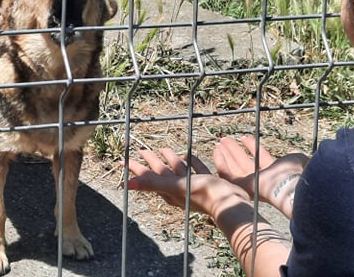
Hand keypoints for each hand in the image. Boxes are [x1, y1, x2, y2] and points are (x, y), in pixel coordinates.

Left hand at [126, 148, 250, 217]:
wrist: (230, 204)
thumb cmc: (203, 195)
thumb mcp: (174, 186)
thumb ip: (151, 184)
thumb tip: (126, 185)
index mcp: (169, 190)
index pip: (148, 177)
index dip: (136, 168)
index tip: (123, 160)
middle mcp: (178, 189)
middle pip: (160, 172)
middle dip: (150, 161)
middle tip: (141, 150)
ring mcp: (192, 186)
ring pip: (177, 170)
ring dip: (170, 160)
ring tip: (163, 149)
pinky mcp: (206, 182)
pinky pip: (194, 169)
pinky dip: (190, 161)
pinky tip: (189, 155)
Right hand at [212, 136, 307, 218]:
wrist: (288, 183)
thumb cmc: (294, 171)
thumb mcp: (295, 158)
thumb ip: (294, 155)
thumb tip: (296, 152)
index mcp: (273, 172)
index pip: (260, 158)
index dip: (252, 147)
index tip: (244, 137)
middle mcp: (260, 179)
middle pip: (244, 162)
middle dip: (235, 150)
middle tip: (226, 139)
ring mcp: (250, 183)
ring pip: (234, 167)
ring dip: (227, 153)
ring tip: (221, 140)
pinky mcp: (240, 185)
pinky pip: (226, 174)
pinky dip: (220, 162)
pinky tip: (217, 150)